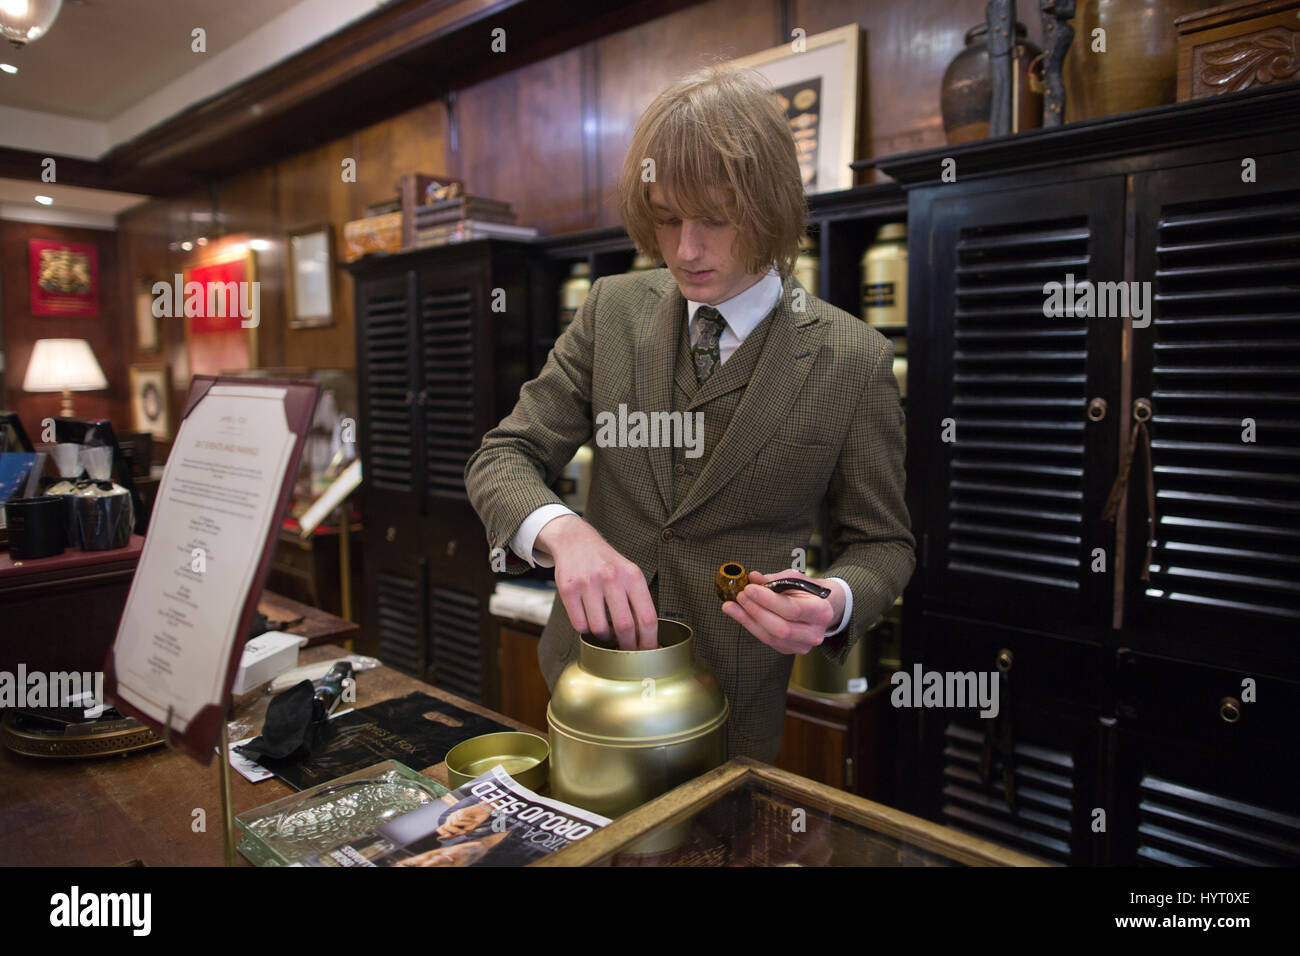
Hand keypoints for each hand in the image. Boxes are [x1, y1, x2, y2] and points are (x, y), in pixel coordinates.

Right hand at [536, 514, 657, 648]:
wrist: (575, 541)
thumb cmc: (606, 562)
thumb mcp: (628, 573)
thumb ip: (638, 600)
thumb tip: (646, 636)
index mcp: (632, 575)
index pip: (647, 617)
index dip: (649, 641)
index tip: (647, 653)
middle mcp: (611, 577)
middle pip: (625, 626)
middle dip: (627, 646)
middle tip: (626, 652)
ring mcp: (588, 582)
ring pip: (599, 628)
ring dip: (603, 637)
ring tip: (604, 631)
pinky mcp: (568, 588)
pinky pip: (579, 624)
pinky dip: (585, 629)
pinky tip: (588, 619)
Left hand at [721, 568, 845, 654]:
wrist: (822, 607)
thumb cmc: (807, 590)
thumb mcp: (795, 578)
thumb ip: (774, 579)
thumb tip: (752, 577)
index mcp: (821, 611)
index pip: (792, 609)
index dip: (768, 600)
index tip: (749, 588)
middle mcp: (814, 633)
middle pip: (780, 628)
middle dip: (756, 611)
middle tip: (740, 595)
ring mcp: (802, 645)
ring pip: (770, 637)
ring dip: (748, 620)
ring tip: (731, 605)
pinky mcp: (789, 650)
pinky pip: (766, 640)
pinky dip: (751, 626)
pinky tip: (739, 614)